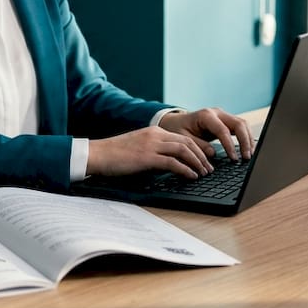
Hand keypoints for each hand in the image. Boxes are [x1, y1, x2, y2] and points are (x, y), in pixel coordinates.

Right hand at [86, 126, 214, 179]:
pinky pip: (173, 163)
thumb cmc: (115, 154)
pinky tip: (191, 177)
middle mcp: (155, 135)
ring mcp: (151, 145)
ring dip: (197, 163)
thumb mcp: (138, 147)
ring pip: (184, 150)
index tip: (206, 159)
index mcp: (154, 131)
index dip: (198, 148)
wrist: (98, 154)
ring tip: (204, 173)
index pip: (183, 137)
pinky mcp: (147, 157)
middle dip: (202, 156)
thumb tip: (170, 163)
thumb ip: (154, 150)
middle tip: (209, 168)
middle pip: (187, 142)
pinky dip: (185, 170)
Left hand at [158, 107, 254, 161]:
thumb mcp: (183, 138)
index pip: (223, 130)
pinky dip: (246, 138)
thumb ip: (197, 146)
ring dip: (248, 140)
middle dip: (245, 141)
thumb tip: (212, 154)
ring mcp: (223, 116)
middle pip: (238, 124)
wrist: (175, 121)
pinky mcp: (226, 121)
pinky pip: (240, 128)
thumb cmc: (178, 129)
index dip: (230, 145)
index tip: (233, 159)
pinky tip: (248, 150)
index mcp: (205, 115)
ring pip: (243, 124)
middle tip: (247, 158)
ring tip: (250, 155)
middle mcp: (217, 113)